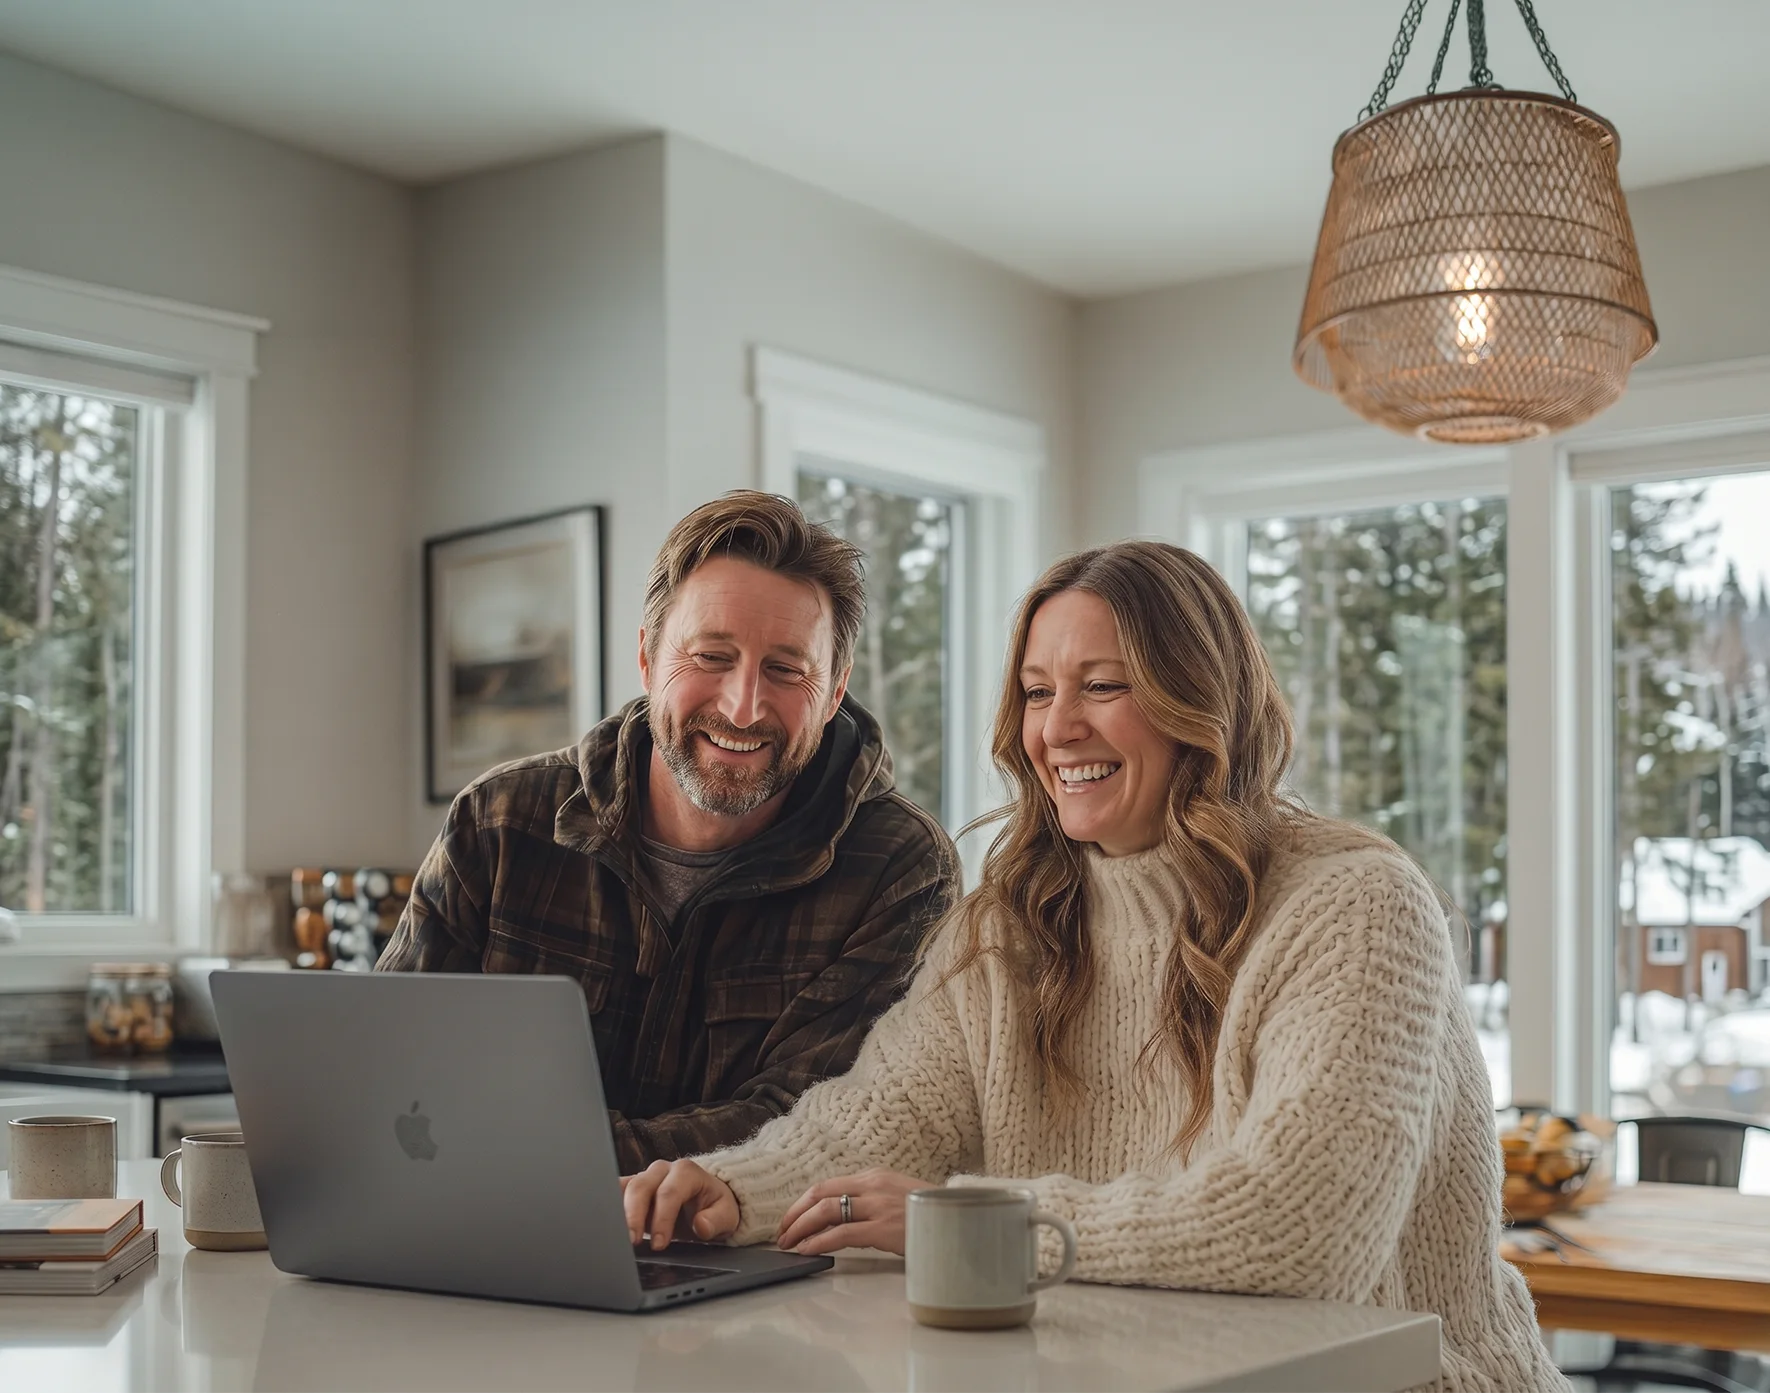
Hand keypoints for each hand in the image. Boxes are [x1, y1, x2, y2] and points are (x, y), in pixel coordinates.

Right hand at [620, 1160, 739, 1250]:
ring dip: (617, 1212)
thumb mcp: (727, 1215)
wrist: (708, 1200)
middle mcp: (662, 1170)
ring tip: (613, 1236)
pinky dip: (608, 1206)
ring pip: (624, 1188)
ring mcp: (645, 1177)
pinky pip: (616, 1192)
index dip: (662, 1219)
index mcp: (686, 1172)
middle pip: (641, 1187)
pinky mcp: (633, 1187)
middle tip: (632, 1242)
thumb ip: (716, 1220)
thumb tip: (701, 1225)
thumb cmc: (715, 1206)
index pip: (669, 1193)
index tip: (659, 1244)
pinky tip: (605, 1224)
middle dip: (634, 1216)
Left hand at [776, 1168, 932, 1255]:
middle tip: (782, 1233)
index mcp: (875, 1176)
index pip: (828, 1185)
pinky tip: (808, 1251)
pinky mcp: (883, 1228)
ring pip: (825, 1210)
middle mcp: (873, 1185)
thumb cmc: (929, 1215)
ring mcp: (878, 1205)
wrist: (959, 1222)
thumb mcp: (898, 1198)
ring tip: (789, 1244)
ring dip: (801, 1228)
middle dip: (795, 1214)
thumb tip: (841, 1218)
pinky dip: (818, 1241)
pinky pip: (841, 1233)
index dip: (803, 1203)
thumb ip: (871, 1202)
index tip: (791, 1218)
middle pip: (820, 1194)